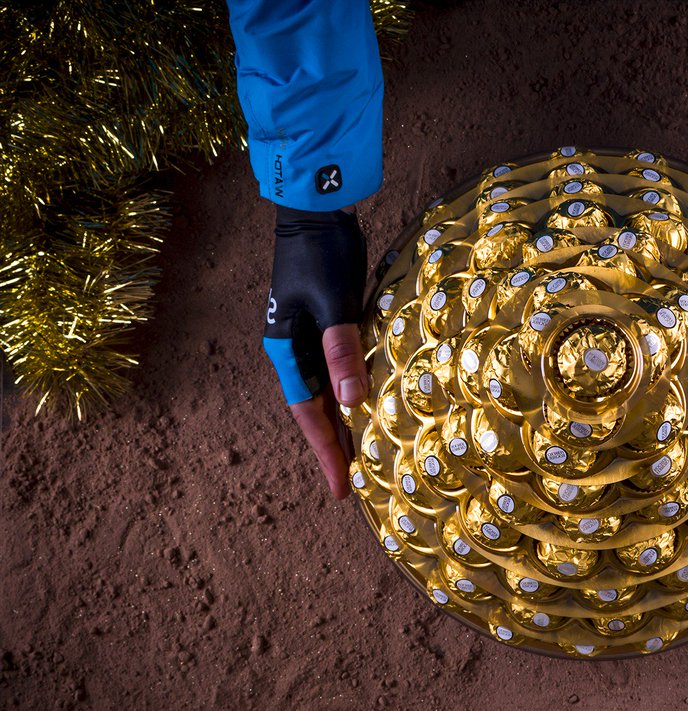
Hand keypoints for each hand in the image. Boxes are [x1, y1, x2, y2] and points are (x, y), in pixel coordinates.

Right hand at [262, 204, 368, 498]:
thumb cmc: (320, 254)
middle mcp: (294, 350)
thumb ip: (342, 350)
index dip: (325, 451)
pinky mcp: (330, 326)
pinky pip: (339, 372)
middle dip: (333, 447)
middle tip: (353, 487)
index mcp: (286, 349)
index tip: (342, 488)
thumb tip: (351, 403)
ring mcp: (311, 338)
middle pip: (315, 410)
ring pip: (327, 394)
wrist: (316, 211)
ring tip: (362, 458)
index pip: (308, 413)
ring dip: (342, 424)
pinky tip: (368, 408)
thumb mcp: (332, 302)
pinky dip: (351, 395)